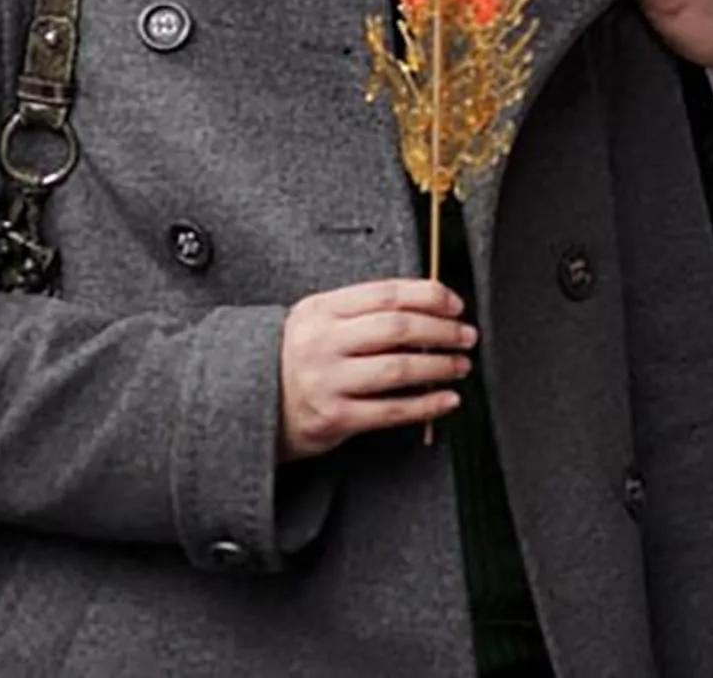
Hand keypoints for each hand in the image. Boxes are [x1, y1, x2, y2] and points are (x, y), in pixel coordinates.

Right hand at [279, 280, 472, 457]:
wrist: (246, 404)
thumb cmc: (297, 358)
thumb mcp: (318, 321)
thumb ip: (363, 310)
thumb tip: (432, 308)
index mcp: (321, 310)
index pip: (388, 293)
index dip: (431, 296)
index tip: (456, 304)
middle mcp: (322, 343)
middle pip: (398, 328)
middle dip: (443, 330)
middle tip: (467, 335)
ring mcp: (326, 381)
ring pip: (399, 369)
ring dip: (440, 366)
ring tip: (461, 365)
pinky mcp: (332, 418)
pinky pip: (391, 411)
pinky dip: (426, 405)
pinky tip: (447, 399)